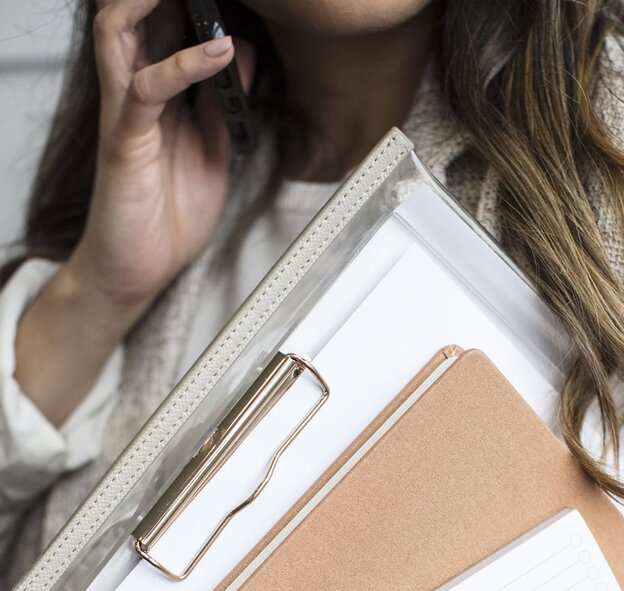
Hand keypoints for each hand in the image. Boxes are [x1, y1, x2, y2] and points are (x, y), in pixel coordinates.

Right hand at [73, 0, 255, 312]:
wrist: (139, 269)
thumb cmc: (168, 214)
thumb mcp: (214, 149)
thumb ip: (224, 103)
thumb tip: (243, 55)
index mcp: (154, 90)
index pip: (159, 20)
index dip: (187, 2)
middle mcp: (133, 91)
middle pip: (132, 12)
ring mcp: (125, 113)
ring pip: (118, 30)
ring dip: (152, 1)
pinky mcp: (125, 141)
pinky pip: (147, 88)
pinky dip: (185, 64)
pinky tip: (220, 52)